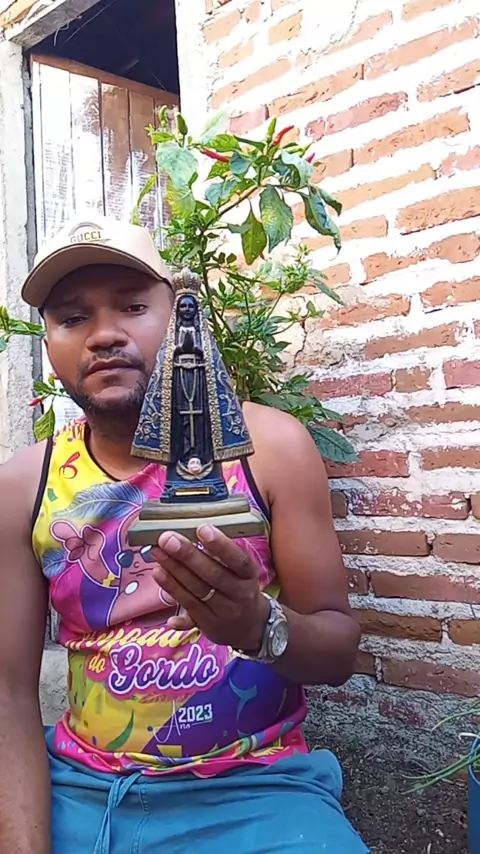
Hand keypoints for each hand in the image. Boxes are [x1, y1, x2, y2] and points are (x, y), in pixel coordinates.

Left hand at [150, 525, 269, 650]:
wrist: (250, 627)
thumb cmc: (240, 586)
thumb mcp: (242, 571)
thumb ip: (223, 555)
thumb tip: (194, 533)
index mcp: (249, 576)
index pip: (238, 560)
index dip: (221, 545)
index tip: (202, 529)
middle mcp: (239, 594)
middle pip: (213, 575)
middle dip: (188, 555)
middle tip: (167, 539)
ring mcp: (222, 611)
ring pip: (196, 589)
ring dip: (174, 569)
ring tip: (157, 551)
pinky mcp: (206, 624)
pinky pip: (187, 605)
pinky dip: (172, 590)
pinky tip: (158, 575)